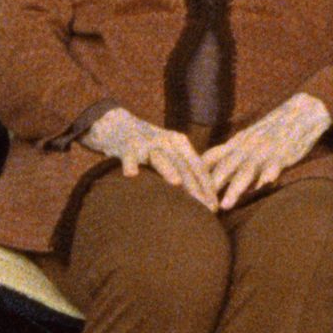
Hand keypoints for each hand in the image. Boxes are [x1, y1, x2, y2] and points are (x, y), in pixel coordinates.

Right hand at [82, 106, 214, 207]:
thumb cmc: (148, 146)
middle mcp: (166, 141)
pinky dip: (130, 163)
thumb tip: (204, 196)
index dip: (207, 186)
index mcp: (180, 143)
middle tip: (204, 208)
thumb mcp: (169, 151)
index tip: (215, 206)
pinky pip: (129, 156)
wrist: (117, 124)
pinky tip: (131, 174)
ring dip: (168, 170)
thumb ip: (184, 167)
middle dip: (195, 187)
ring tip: (176, 183)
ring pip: (160, 158)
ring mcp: (146, 142)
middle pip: (183, 166)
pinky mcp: (127, 145)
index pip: (198, 166)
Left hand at [196, 92, 328, 208]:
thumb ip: (231, 156)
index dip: (197, 174)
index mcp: (236, 145)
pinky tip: (265, 184)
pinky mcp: (283, 154)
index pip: (211, 159)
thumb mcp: (247, 141)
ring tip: (226, 205)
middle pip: (224, 168)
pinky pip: (275, 164)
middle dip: (210, 188)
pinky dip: (270, 173)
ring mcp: (264, 151)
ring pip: (246, 170)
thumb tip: (211, 175)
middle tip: (197, 206)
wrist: (301, 113)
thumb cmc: (272, 131)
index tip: (183, 191)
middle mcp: (246, 148)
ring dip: (236, 187)